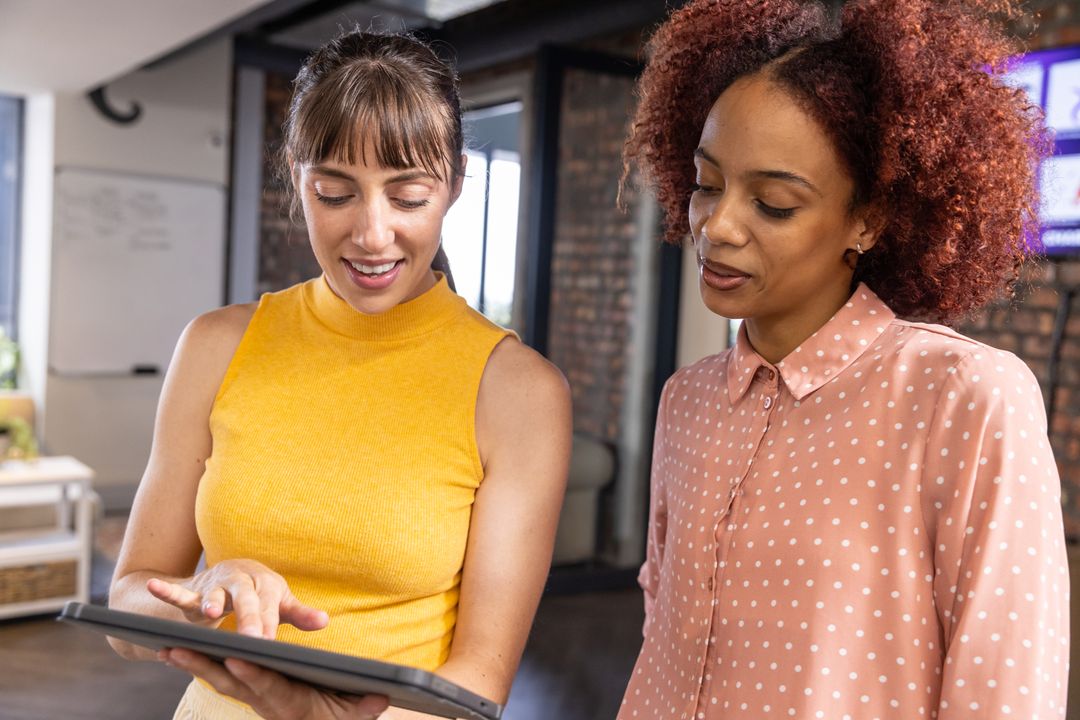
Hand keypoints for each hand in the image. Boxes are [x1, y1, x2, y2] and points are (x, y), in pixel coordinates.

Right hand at [147, 559, 328, 638]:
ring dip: (211, 600)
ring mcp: (217, 585)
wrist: (231, 573)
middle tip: (251, 638)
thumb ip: (299, 614)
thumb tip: (325, 622)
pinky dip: (168, 590)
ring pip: (215, 593)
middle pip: (246, 599)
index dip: (270, 622)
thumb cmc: (259, 594)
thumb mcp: (279, 603)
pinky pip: (181, 592)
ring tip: (209, 612)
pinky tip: (155, 586)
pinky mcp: (196, 592)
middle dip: (248, 618)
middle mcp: (242, 581)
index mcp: (266, 585)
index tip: (270, 642)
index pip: (270, 606)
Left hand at [160, 648, 389, 719]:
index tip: (236, 658)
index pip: (269, 688)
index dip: (253, 674)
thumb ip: (363, 708)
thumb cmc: (340, 716)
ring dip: (193, 665)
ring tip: (166, 649)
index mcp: (290, 704)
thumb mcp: (355, 713)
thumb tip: (380, 699)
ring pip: (219, 680)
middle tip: (177, 650)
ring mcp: (253, 698)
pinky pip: (219, 677)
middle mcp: (266, 703)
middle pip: (232, 683)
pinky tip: (173, 652)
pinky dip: (197, 664)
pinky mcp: (247, 691)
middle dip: (204, 666)